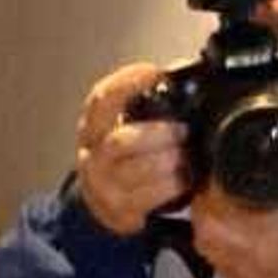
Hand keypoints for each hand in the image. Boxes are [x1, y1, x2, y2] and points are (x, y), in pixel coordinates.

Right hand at [74, 64, 191, 237]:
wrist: (102, 202)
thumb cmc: (124, 157)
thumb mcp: (127, 124)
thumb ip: (149, 99)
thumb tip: (181, 68)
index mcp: (93, 126)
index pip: (100, 100)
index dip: (126, 83)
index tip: (154, 74)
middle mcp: (93, 155)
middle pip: (119, 142)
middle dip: (157, 135)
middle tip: (182, 130)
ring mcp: (104, 184)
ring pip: (133, 171)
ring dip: (165, 162)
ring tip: (184, 158)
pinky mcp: (119, 210)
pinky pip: (146, 198)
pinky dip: (169, 187)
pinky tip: (182, 180)